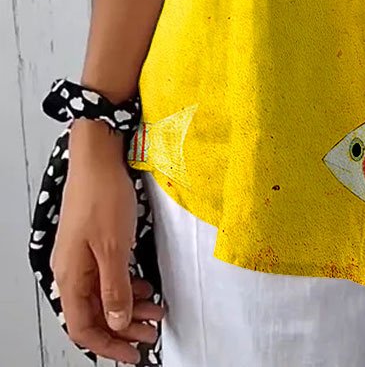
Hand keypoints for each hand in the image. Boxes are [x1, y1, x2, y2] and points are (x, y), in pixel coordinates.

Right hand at [50, 120, 164, 363]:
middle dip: (123, 328)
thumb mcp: (114, 248)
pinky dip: (127, 286)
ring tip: (155, 310)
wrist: (100, 156)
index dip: (108, 345)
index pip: (83, 327)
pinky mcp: (94, 242)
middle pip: (94, 314)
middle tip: (151, 334)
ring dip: (129, 306)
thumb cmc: (103, 195)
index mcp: (70, 276)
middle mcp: (72, 270)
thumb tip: (118, 323)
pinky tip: (145, 285)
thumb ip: (115, 289)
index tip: (133, 355)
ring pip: (104, 295)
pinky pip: (108, 276)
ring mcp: (82, 256)